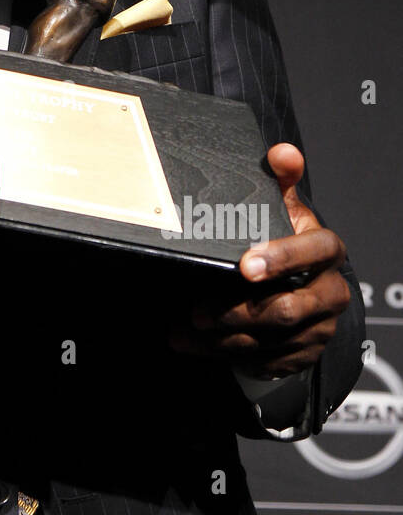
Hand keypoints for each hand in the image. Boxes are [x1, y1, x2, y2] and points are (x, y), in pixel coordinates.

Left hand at [168, 143, 350, 378]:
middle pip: (289, 309)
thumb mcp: (283, 209)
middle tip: (197, 311)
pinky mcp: (303, 355)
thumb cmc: (285, 239)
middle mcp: (331, 292)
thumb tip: (282, 153)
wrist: (302, 287)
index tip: (243, 265)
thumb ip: (281, 181)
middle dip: (238, 312)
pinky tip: (193, 344)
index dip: (282, 258)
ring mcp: (320, 328)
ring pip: (271, 341)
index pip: (315, 252)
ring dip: (222, 339)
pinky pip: (265, 362)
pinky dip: (224, 355)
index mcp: (327, 251)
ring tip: (184, 330)